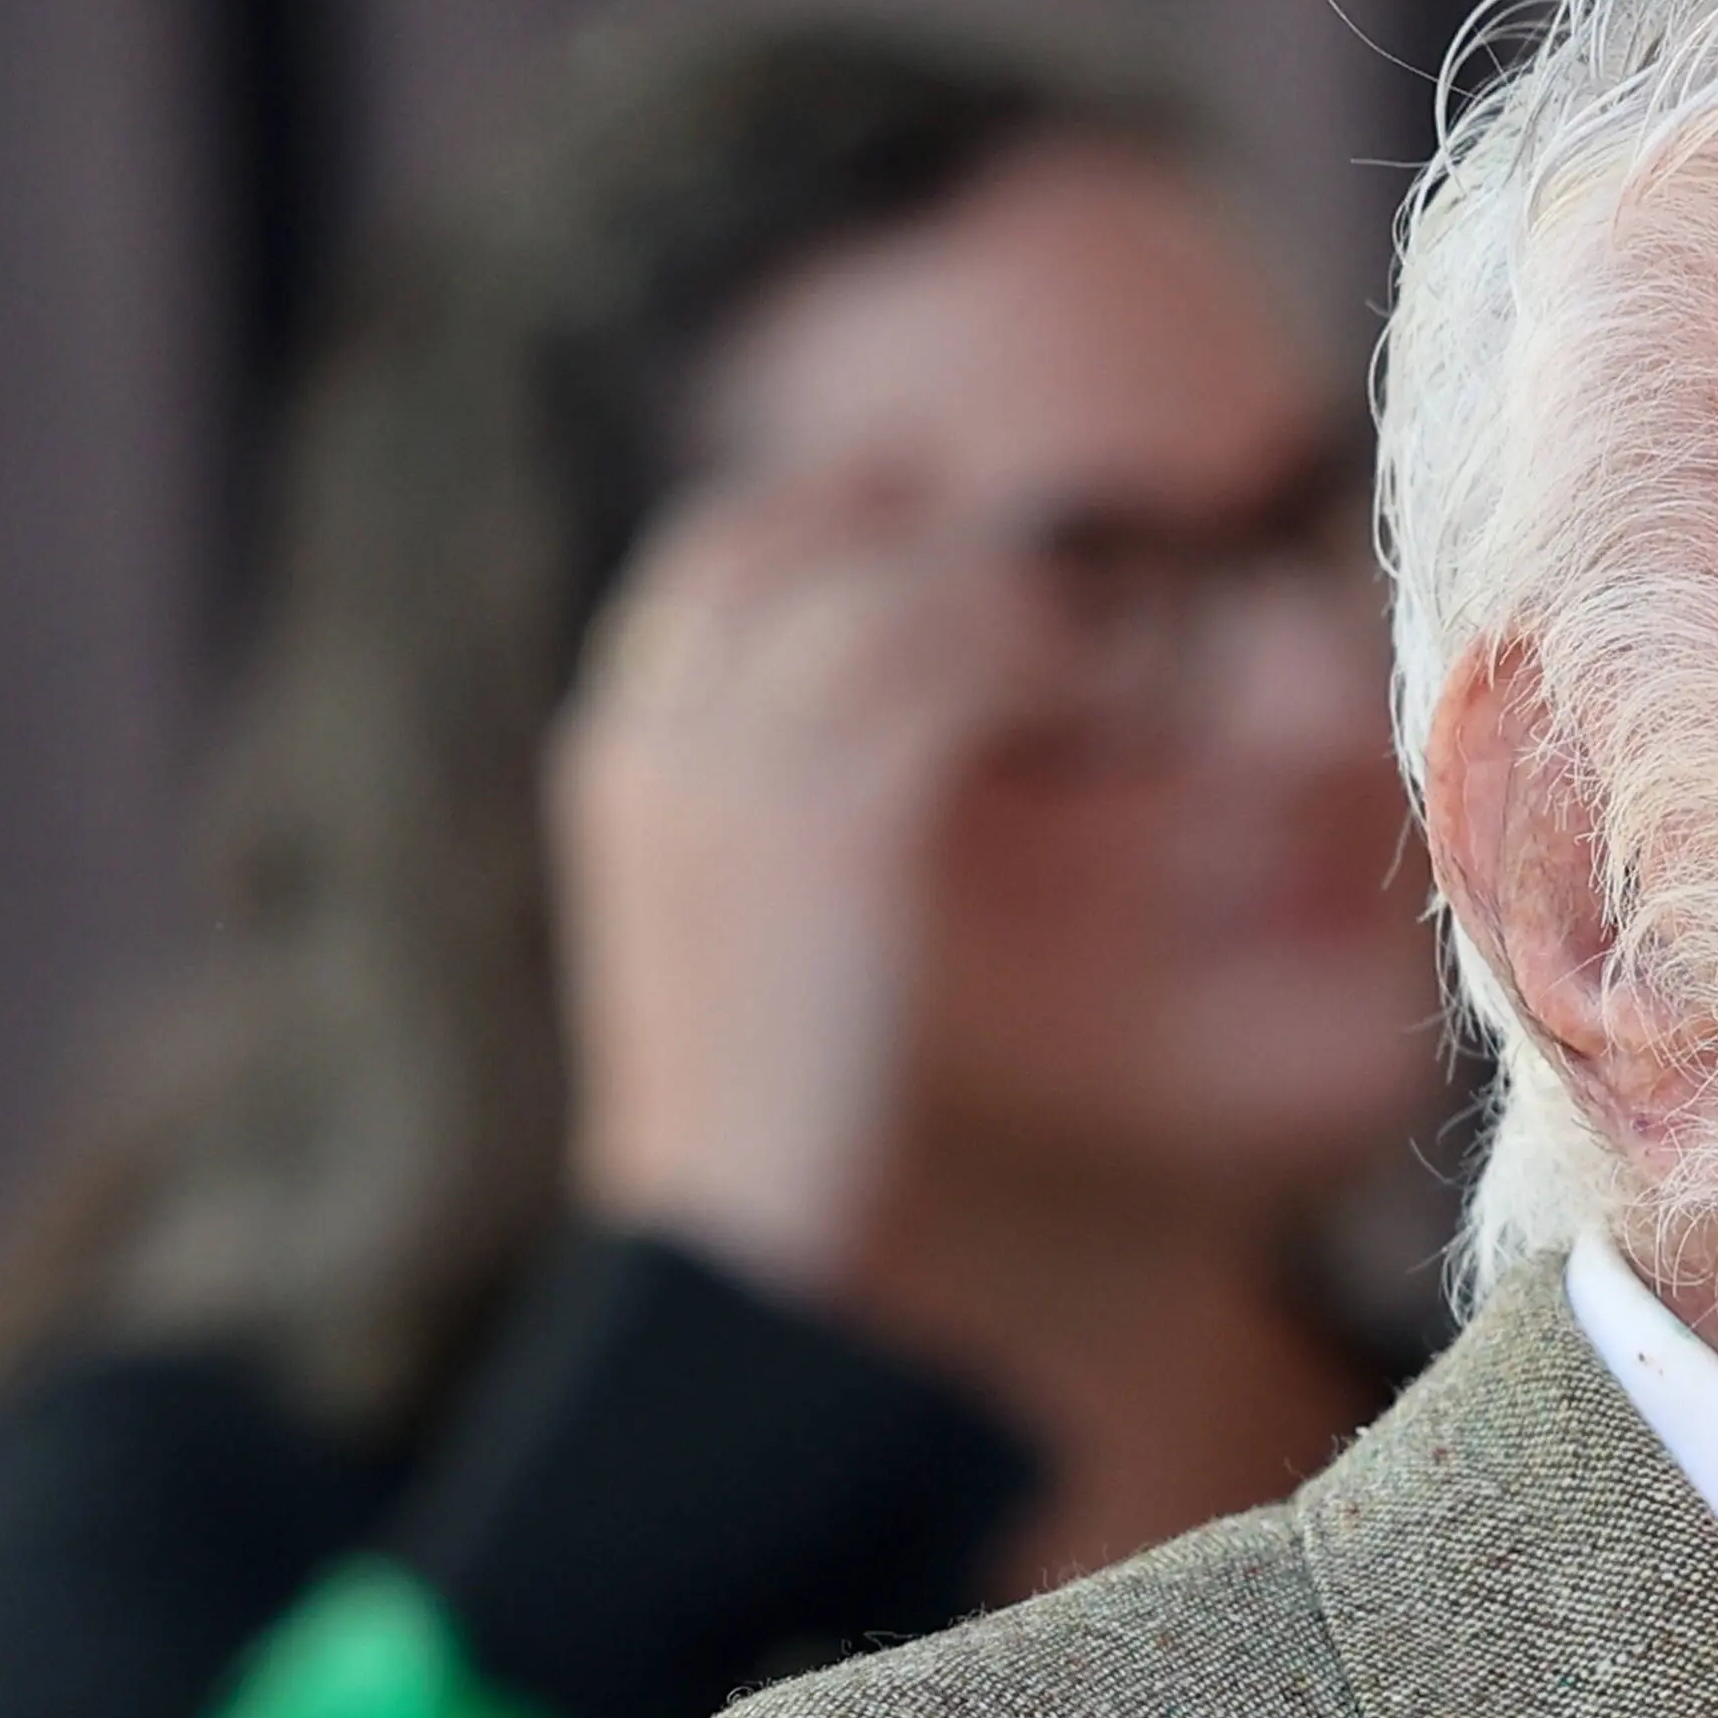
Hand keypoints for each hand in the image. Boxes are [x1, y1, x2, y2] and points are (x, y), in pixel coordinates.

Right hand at [549, 463, 1060, 1288]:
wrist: (723, 1210)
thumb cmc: (744, 1099)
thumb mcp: (718, 925)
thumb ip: (754, 817)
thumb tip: (857, 759)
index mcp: (613, 759)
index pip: (702, 560)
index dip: (813, 511)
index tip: (908, 507)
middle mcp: (662, 740)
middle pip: (791, 538)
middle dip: (914, 527)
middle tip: (1030, 557)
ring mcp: (743, 771)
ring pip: (891, 594)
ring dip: (1006, 605)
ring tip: (1090, 655)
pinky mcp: (840, 820)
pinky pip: (957, 675)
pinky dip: (1045, 667)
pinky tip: (1105, 708)